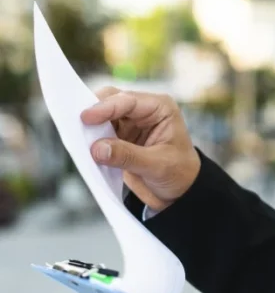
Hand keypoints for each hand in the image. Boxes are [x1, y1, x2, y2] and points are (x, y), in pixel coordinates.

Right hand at [81, 87, 200, 211]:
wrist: (178, 191)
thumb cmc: (179, 173)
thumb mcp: (157, 166)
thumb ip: (127, 156)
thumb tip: (97, 149)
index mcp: (160, 108)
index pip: (128, 101)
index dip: (105, 108)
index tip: (86, 118)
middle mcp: (144, 109)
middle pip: (111, 101)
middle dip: (94, 112)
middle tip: (76, 125)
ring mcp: (130, 121)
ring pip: (101, 115)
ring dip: (90, 125)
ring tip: (77, 136)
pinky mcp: (119, 135)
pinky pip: (99, 131)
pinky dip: (90, 137)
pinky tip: (83, 144)